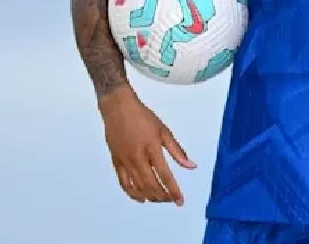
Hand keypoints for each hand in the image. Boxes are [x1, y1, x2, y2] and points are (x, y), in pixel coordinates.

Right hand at [99, 87, 196, 204]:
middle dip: (163, 196)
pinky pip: (124, 183)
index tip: (180, 201)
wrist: (118, 108)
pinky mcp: (116, 162)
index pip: (165, 175)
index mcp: (152, 148)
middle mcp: (138, 157)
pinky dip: (133, 194)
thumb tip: (191, 166)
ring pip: (138, 187)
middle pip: (151, 184)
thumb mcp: (164, 130)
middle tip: (171, 200)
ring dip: (150, 197)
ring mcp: (125, 161)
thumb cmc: (143, 117)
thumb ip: (177, 150)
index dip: (174, 190)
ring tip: (160, 199)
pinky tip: (141, 199)